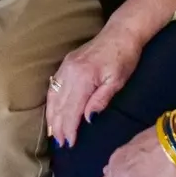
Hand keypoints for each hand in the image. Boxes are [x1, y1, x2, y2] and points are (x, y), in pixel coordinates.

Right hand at [47, 26, 146, 146]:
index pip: (71, 109)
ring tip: (53, 133)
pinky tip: (52, 111)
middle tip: (60, 144)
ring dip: (52, 115)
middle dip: (58, 126)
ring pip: (53, 95)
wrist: (121, 32)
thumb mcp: (117, 81)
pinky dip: (51, 101)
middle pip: (59, 104)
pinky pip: (53, 86)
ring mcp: (66, 66)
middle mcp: (70, 72)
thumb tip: (87, 119)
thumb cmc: (124, 57)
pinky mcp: (66, 63)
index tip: (69, 144)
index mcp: (83, 77)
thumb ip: (100, 100)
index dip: (69, 128)